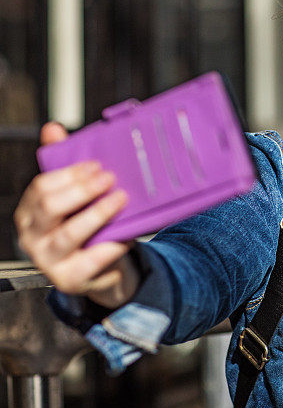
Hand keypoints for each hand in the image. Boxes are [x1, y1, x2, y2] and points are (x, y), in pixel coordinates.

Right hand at [14, 122, 138, 308]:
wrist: (104, 269)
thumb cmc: (89, 226)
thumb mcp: (77, 197)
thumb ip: (64, 164)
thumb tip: (52, 128)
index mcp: (31, 212)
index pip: (42, 186)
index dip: (70, 174)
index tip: (97, 165)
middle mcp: (32, 236)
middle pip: (50, 207)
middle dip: (82, 190)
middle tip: (110, 178)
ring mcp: (48, 260)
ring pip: (69, 234)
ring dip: (98, 214)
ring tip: (121, 199)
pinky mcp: (69, 279)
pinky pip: (90, 261)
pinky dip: (109, 246)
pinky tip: (125, 235)